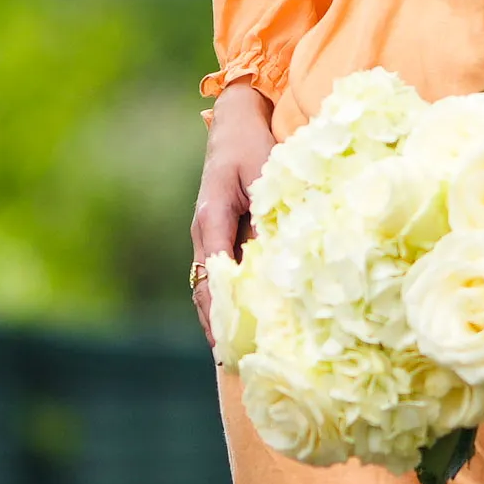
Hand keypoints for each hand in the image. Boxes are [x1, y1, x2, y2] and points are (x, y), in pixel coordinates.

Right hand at [190, 81, 278, 334]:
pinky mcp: (222, 237)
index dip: (222, 309)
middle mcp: (205, 234)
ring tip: (238, 356)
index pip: (213, 274)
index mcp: (211, 219)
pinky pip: (223, 276)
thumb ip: (268, 208)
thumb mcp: (262, 170)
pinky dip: (231, 301)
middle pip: (207, 289)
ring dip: (224, 318)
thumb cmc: (251, 142)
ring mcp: (211, 238)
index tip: (232, 339)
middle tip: (237, 362)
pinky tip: (246, 325)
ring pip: (212, 287)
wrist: (237, 121)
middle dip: (220, 325)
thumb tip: (278, 251)